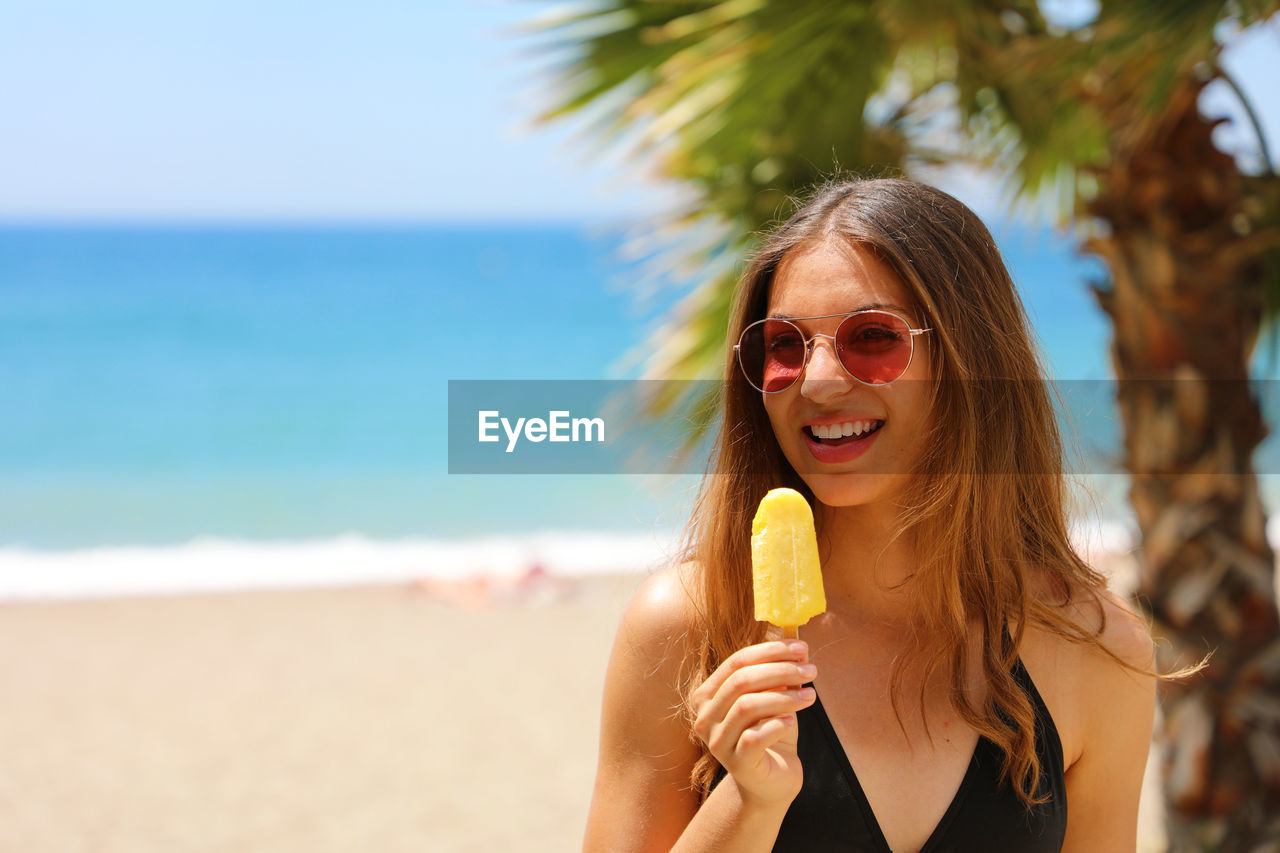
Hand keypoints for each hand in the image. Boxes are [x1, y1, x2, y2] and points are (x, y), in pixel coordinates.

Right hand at [690, 640, 817, 807]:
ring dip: (785, 696)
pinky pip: (756, 736)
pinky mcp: (736, 763)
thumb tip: (797, 644)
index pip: (736, 662)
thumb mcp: (773, 698)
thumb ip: (778, 673)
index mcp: (707, 695)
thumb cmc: (770, 733)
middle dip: (780, 670)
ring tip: (810, 695)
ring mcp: (717, 742)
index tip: (801, 647)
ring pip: (748, 706)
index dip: (770, 651)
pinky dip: (778, 724)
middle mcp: (704, 717)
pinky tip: (792, 721)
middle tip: (811, 669)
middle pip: (741, 681)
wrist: (771, 781)